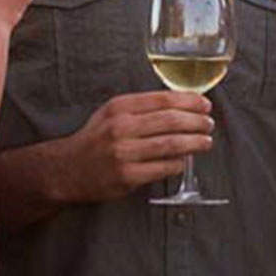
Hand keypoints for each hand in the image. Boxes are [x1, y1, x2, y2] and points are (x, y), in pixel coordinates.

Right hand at [60, 91, 214, 200]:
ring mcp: (123, 153)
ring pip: (171, 144)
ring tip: (206, 141)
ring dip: (194, 142)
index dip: (189, 101)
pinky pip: (163, 167)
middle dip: (197, 122)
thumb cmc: (95, 138)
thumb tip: (182, 105)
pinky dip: (178, 163)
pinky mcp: (126, 176)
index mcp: (120, 108)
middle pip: (171, 120)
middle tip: (209, 124)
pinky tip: (184, 160)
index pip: (163, 99)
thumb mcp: (112, 112)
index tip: (204, 105)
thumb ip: (142, 107)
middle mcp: (121, 128)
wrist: (66, 169)